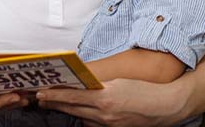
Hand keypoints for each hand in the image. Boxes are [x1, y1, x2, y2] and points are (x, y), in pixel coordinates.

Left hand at [36, 78, 189, 126]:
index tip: (41, 92)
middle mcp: (104, 114)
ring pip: (80, 117)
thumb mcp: (119, 82)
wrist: (164, 107)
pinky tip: (79, 112)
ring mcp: (107, 124)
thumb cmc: (145, 91)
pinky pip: (92, 124)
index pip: (73, 97)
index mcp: (105, 98)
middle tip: (40, 98)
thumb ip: (99, 86)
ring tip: (53, 103)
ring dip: (66, 110)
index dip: (55, 95)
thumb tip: (83, 86)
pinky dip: (84, 117)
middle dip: (54, 103)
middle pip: (72, 109)